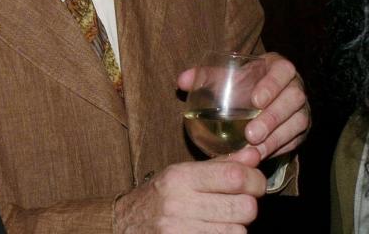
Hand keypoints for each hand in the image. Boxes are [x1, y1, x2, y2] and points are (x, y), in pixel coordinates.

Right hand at [113, 150, 265, 232]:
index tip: (255, 183)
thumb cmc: (158, 198)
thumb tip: (254, 155)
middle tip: (236, 203)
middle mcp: (179, 203)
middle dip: (247, 206)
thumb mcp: (182, 175)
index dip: (256, 181)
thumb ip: (219, 166)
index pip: (236, 177)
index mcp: (179, 177)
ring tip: (218, 220)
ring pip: (239, 231)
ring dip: (235, 226)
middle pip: (245, 207)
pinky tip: (211, 230)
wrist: (124, 225)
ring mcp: (180, 230)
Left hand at [178, 52, 308, 159]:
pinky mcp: (300, 128)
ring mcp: (301, 108)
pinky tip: (261, 155)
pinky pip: (296, 139)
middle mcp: (295, 86)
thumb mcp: (225, 75)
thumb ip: (204, 75)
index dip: (272, 84)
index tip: (255, 100)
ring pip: (298, 122)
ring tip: (254, 149)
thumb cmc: (240, 82)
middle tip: (251, 134)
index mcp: (278, 67)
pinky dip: (279, 147)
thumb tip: (182, 81)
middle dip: (273, 118)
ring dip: (276, 137)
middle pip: (294, 99)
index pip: (283, 70)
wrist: (258, 97)